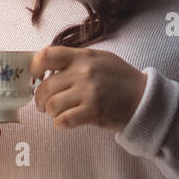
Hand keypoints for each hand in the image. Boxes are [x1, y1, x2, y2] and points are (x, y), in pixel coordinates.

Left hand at [30, 46, 147, 130]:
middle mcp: (83, 73)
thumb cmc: (120, 78)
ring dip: (50, 111)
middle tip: (42, 103)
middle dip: (40, 98)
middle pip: (46, 86)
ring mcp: (88, 93)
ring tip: (55, 112)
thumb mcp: (100, 58)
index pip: (47, 55)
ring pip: (52, 105)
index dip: (34, 66)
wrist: (143, 98)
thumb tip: (48, 67)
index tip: (35, 75)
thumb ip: (76, 59)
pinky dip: (59, 123)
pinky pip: (63, 120)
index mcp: (83, 56)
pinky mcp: (92, 112)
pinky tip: (64, 120)